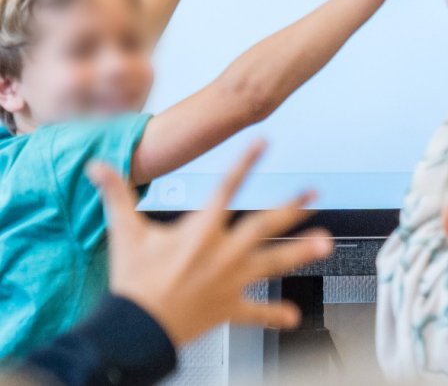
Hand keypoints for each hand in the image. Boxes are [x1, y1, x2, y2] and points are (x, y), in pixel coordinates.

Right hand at [89, 141, 332, 346]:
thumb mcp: (125, 235)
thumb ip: (117, 197)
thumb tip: (98, 167)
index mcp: (200, 232)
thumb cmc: (133, 282)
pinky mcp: (230, 308)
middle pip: (263, 226)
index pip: (227, 188)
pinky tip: (293, 317)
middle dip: (291, 208)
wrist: (134, 329)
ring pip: (273, 264)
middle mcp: (223, 254)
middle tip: (313, 194)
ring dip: (300, 253)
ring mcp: (231, 281)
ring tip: (325, 243)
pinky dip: (274, 315)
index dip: (245, 162)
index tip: (264, 142)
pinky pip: (256, 313)